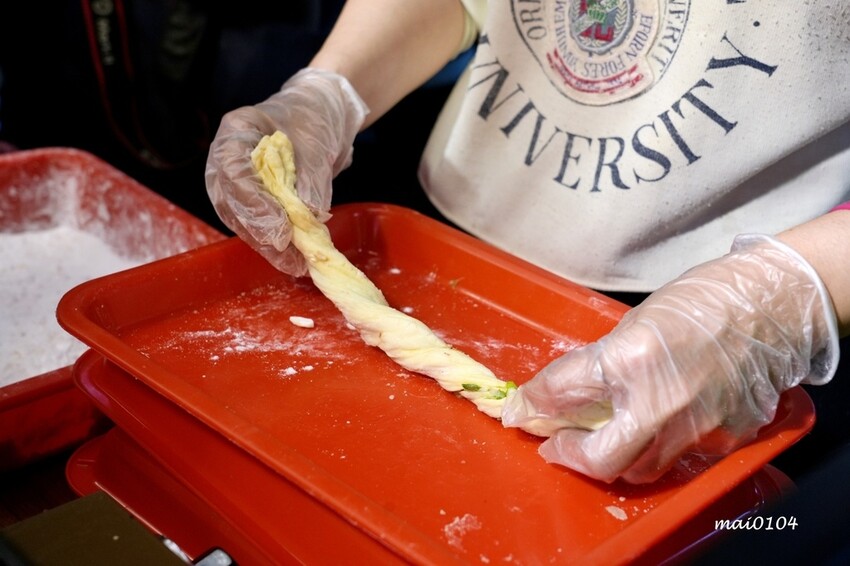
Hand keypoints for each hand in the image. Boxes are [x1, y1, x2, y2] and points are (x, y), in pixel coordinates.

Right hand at [205, 68, 367, 274]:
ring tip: (295, 263)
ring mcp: (235, 180)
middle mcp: (227, 157)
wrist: (320, 114)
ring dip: (266, 245)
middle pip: (231, 201)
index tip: (280, 228)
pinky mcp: (250, 198)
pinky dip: (273, 244)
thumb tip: (309, 216)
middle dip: (259, 231)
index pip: (233, 170)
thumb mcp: (317, 142)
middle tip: (286, 251)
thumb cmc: (314, 117)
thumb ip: (311, 178)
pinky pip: (254, 225)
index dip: (254, 203)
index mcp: (237, 130)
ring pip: (240, 219)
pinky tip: (292, 258)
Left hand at [502, 235, 838, 483]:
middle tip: (557, 443)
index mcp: (629, 360)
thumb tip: (560, 393)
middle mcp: (661, 403)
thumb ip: (596, 366)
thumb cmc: (700, 302)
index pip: (561, 393)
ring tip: (601, 438)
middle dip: (570, 454)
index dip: (533, 404)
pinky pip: (680, 458)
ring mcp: (697, 428)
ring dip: (613, 458)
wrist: (770, 304)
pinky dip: (659, 447)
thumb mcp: (632, 325)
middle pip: (600, 460)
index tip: (521, 411)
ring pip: (640, 469)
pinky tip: (654, 427)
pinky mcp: (725, 438)